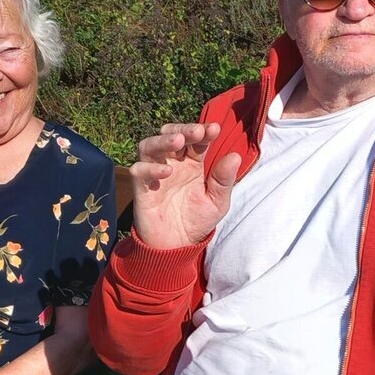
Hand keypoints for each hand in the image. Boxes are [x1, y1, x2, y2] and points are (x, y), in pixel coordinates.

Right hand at [129, 122, 241, 248]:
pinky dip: (150, 168)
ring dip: (162, 140)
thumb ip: (224, 181)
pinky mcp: (141, 188)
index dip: (203, 131)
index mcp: (192, 163)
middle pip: (171, 135)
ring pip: (149, 146)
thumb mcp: (217, 202)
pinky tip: (167, 171)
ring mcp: (154, 174)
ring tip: (178, 141)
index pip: (196, 140)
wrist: (176, 246)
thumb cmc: (196, 221)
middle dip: (183, 129)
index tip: (213, 129)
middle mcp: (172, 163)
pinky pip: (138, 171)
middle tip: (196, 132)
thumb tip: (235, 156)